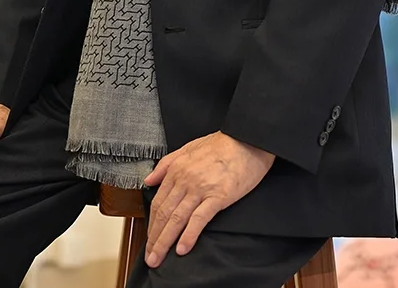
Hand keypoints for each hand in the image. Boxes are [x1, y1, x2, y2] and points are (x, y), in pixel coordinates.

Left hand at [142, 132, 273, 266]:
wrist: (248, 139)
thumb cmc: (222, 144)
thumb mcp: (188, 148)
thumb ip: (166, 164)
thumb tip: (149, 180)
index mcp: (177, 169)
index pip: (158, 202)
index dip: (151, 224)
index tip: (149, 239)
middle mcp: (185, 180)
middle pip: (164, 214)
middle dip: (155, 239)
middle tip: (150, 258)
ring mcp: (201, 189)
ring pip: (177, 219)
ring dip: (165, 242)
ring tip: (159, 258)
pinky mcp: (218, 196)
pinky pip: (199, 219)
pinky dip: (189, 235)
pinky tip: (182, 248)